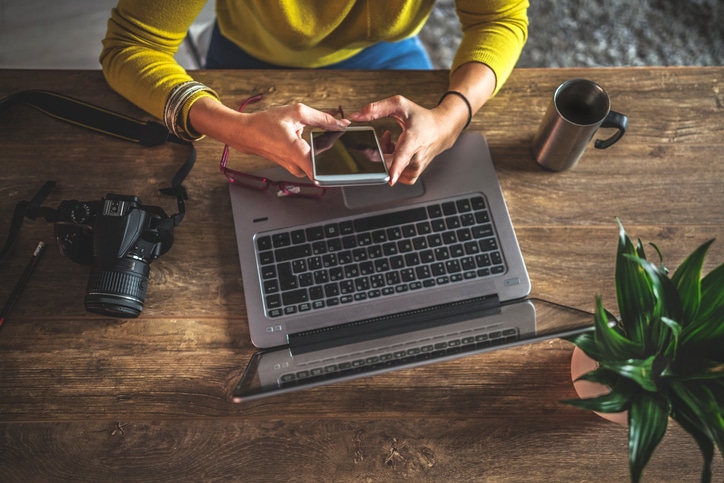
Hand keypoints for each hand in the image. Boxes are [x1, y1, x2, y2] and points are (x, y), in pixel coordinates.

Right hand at [190, 97, 349, 179]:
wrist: (246, 134)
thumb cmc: (266, 123)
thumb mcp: (296, 113)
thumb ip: (322, 118)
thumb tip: (342, 123)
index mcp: (298, 152)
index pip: (323, 171)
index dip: (339, 163)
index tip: (348, 153)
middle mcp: (297, 166)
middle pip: (325, 161)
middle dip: (333, 148)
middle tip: (334, 134)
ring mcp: (296, 169)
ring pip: (318, 161)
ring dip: (321, 149)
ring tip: (315, 135)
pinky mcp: (295, 168)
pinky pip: (310, 161)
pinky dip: (313, 150)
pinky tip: (306, 139)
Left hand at [347, 95, 467, 184]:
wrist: (442, 130)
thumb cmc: (422, 118)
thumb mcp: (399, 105)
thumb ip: (375, 109)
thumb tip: (354, 117)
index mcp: (413, 140)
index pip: (403, 157)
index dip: (394, 168)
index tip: (390, 178)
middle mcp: (416, 158)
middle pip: (386, 163)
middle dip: (378, 150)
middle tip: (385, 137)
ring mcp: (415, 169)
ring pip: (388, 169)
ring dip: (383, 157)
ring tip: (392, 143)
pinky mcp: (412, 175)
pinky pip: (393, 175)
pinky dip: (390, 165)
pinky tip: (395, 154)